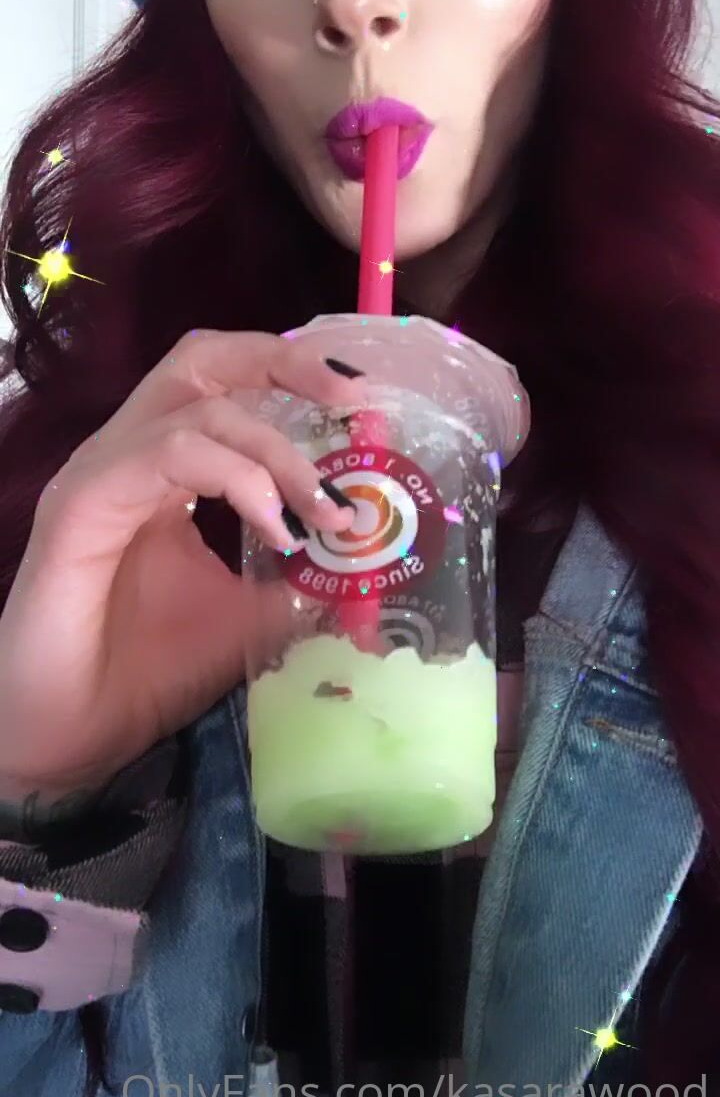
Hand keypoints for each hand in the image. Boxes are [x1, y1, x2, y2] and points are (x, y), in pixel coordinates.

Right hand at [0, 329, 366, 797]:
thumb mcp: (243, 619)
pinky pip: (168, 456)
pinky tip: (274, 527)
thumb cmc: (144, 673)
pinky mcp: (85, 503)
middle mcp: (132, 456)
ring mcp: (104, 474)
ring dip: (277, 451)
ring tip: (324, 511)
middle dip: (284, 365)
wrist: (68, 736)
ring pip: (198, 411)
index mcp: (166, 471)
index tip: (362, 407)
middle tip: (352, 395)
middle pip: (202, 360)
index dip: (294, 378)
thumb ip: (295, 584)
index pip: (226, 389)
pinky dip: (236, 478)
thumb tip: (359, 567)